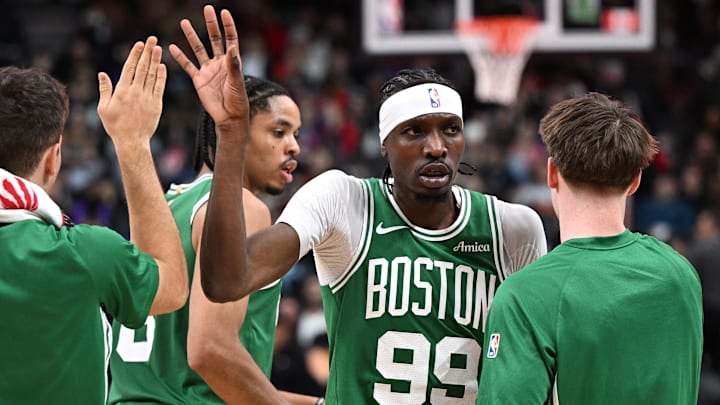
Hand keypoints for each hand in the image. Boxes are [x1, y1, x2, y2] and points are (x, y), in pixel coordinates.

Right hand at [97, 36, 165, 147]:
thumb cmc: (115, 126)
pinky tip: (162, 66)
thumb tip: (102, 73)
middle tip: (152, 38)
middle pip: (142, 67)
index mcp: (121, 91)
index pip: (129, 68)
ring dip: (155, 60)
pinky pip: (160, 87)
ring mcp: (147, 98)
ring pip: (152, 75)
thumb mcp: (103, 108)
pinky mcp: (156, 105)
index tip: (139, 44)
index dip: (135, 54)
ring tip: (158, 48)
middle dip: (147, 52)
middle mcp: (135, 92)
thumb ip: (104, 89)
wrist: (132, 141)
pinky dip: (161, 76)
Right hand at [169, 5, 247, 128]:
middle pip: (214, 39)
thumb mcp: (236, 82)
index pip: (230, 39)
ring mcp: (208, 70)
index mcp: (232, 62)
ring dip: (192, 36)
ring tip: (184, 22)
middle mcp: (220, 63)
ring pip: (199, 49)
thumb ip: (232, 65)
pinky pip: (188, 66)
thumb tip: (231, 47)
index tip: (224, 12)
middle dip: (210, 24)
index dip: (228, 26)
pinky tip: (172, 46)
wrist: (229, 118)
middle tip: (207, 9)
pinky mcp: (199, 80)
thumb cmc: (238, 101)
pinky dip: (180, 57)